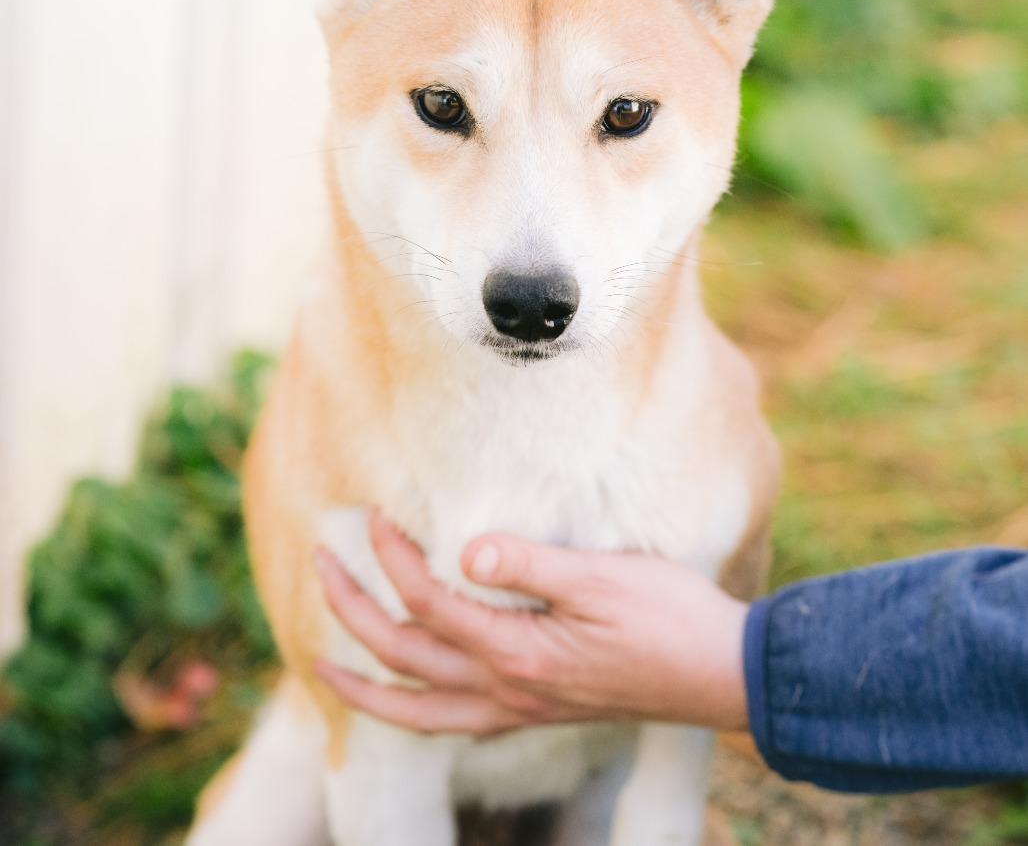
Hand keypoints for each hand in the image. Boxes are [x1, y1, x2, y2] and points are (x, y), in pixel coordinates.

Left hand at [314, 513, 749, 735]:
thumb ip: (530, 565)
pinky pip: (450, 723)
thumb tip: (465, 552)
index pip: (429, 601)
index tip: (376, 517)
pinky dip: (410, 709)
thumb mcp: (603, 579)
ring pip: (415, 711)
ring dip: (363, 683)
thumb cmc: (669, 619)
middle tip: (321, 566)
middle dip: (351, 612)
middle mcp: (506, 690)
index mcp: (517, 652)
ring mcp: (518, 709)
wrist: (721, 675)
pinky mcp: (535, 712)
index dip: (394, 557)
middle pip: (402, 658)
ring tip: (321, 663)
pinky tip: (407, 693)